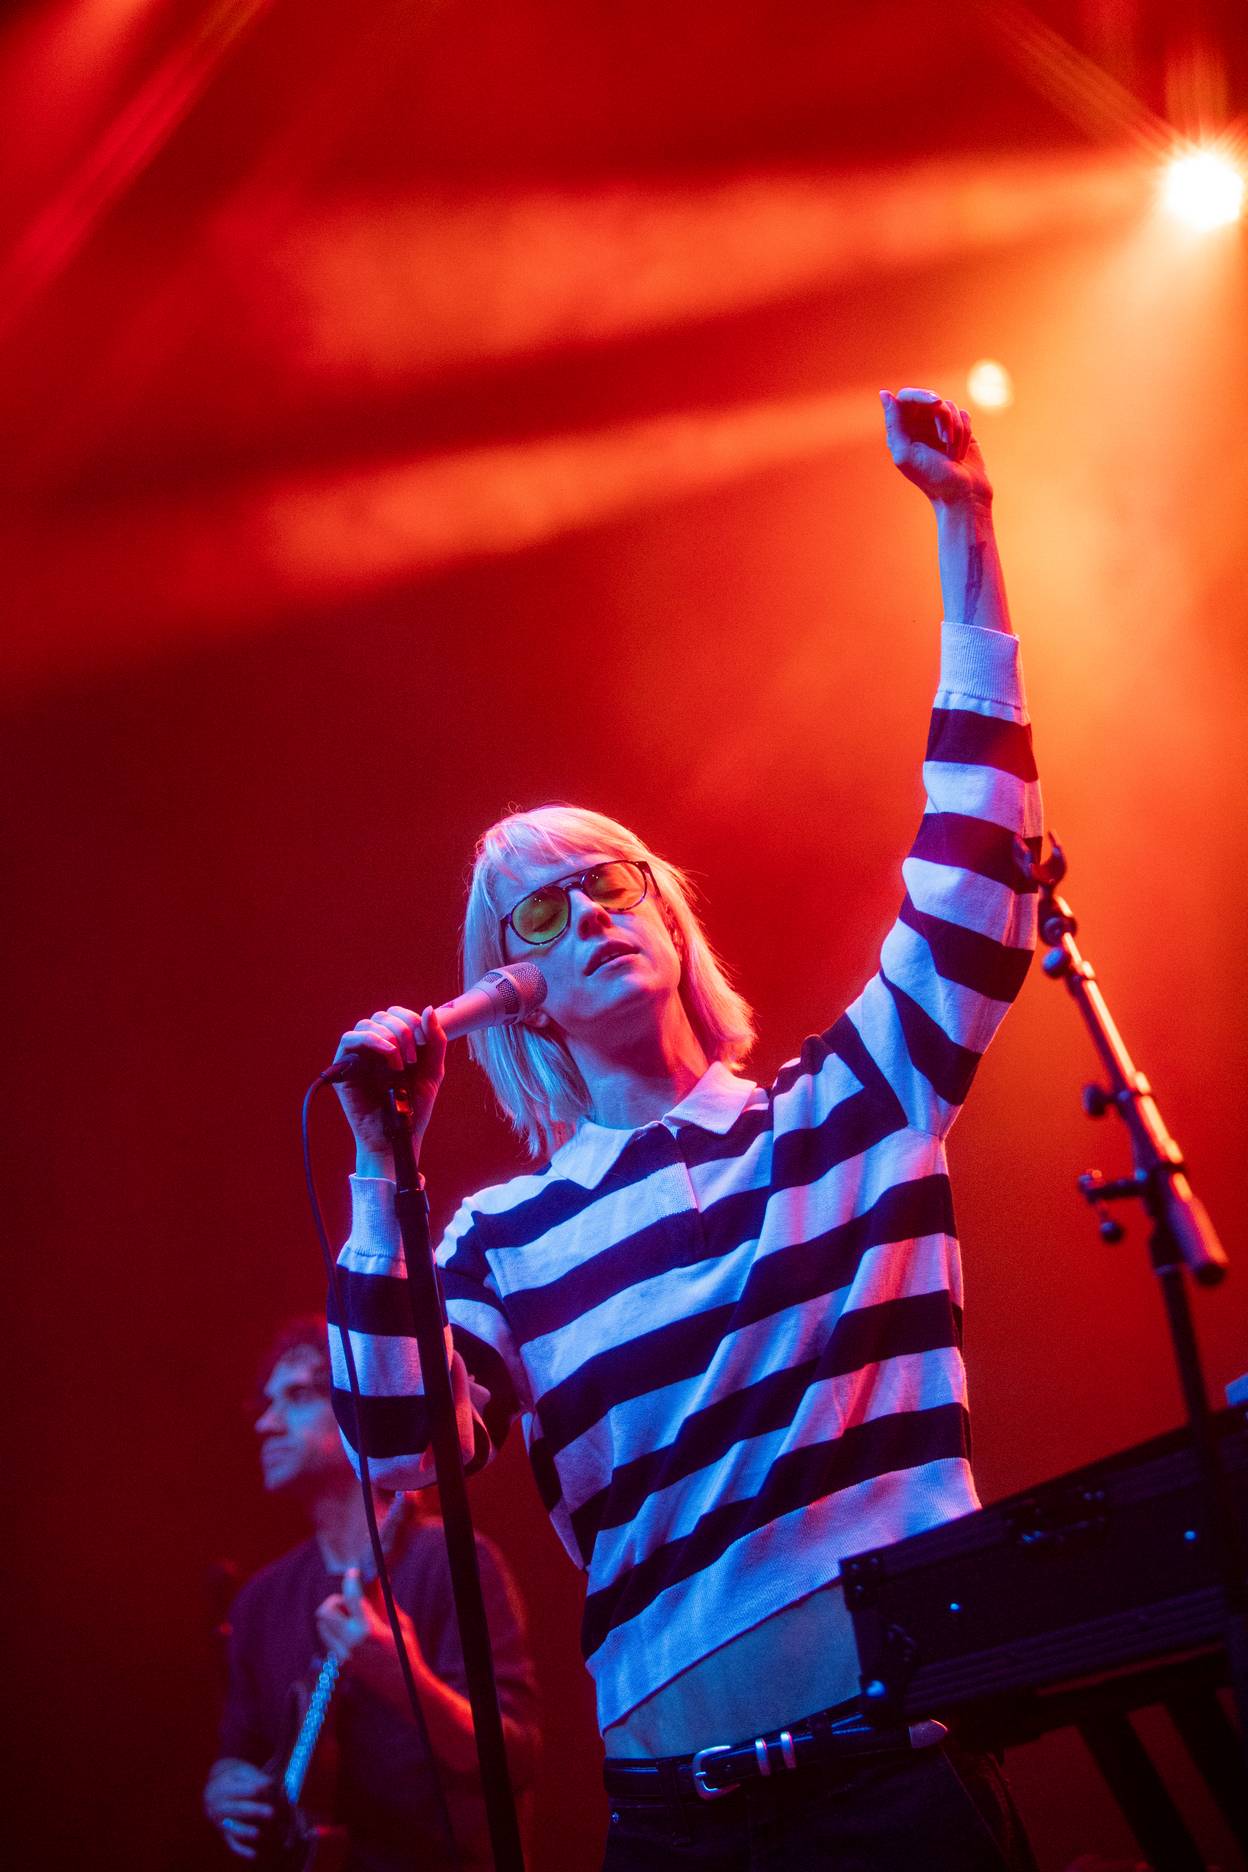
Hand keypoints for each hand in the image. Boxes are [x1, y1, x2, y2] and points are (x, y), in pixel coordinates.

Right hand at [203, 1757, 273, 1860]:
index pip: (238, 1790)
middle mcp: (218, 1806)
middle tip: (271, 1812)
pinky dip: (241, 1851)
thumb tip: (268, 1784)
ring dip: (245, 1832)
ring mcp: (220, 1822)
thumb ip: (254, 1776)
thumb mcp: (241, 1771)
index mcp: (221, 1788)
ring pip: (232, 1829)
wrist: (215, 1787)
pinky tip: (253, 1855)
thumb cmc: (234, 1778)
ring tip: (258, 1833)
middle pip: (237, 1810)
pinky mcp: (224, 1834)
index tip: (268, 1786)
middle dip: (254, 1811)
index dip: (253, 1788)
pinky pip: (232, 1844)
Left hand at [315, 1567, 420, 1707]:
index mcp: (369, 1630)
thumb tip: (379, 1580)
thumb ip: (384, 1602)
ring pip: (323, 1626)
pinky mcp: (342, 1665)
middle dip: (335, 1600)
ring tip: (351, 1617)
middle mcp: (351, 1643)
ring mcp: (344, 1656)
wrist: (405, 1689)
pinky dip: (336, 1631)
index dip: (350, 1580)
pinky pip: (329, 1640)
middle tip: (349, 1601)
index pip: (350, 1597)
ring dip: (333, 1616)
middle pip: (324, 1611)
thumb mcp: (400, 1624)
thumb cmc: (407, 1654)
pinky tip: (353, 1633)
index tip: (353, 1573)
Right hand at [331, 1005, 446, 1173]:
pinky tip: (389, 1054)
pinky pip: (349, 1039)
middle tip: (413, 1057)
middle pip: (383, 1015)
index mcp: (395, 1044)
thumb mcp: (433, 1071)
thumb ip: (435, 1041)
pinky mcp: (343, 1068)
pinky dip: (371, 1040)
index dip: (412, 1020)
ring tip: (401, 1063)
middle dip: (404, 1030)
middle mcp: (374, 1047)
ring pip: (367, 1024)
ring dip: (389, 1036)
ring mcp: (358, 1056)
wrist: (397, 1137)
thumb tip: (428, 1009)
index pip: (398, 1014)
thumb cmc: (414, 1109)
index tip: (424, 1042)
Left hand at [880, 387, 992, 507]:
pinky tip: (961, 452)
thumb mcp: (906, 454)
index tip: (936, 402)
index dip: (921, 395)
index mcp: (902, 431)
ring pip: (950, 406)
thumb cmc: (932, 479)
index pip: (907, 397)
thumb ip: (893, 425)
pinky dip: (965, 431)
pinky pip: (964, 414)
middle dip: (943, 417)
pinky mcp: (961, 429)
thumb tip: (885, 394)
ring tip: (953, 454)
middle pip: (931, 399)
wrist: (964, 495)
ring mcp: (941, 427)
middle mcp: (920, 426)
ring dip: (955, 430)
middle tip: (946, 439)